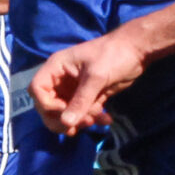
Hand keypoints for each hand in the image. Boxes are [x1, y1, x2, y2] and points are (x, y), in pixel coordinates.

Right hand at [30, 27, 149, 134]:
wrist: (137, 51)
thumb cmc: (114, 55)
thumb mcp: (96, 77)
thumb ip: (81, 100)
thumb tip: (67, 123)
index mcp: (56, 68)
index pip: (37, 90)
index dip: (46, 105)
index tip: (65, 112)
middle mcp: (61, 80)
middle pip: (48, 107)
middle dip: (63, 119)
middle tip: (83, 123)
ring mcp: (73, 90)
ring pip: (65, 114)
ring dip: (79, 121)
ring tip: (96, 119)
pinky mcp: (87, 97)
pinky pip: (82, 114)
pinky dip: (92, 119)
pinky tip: (106, 119)